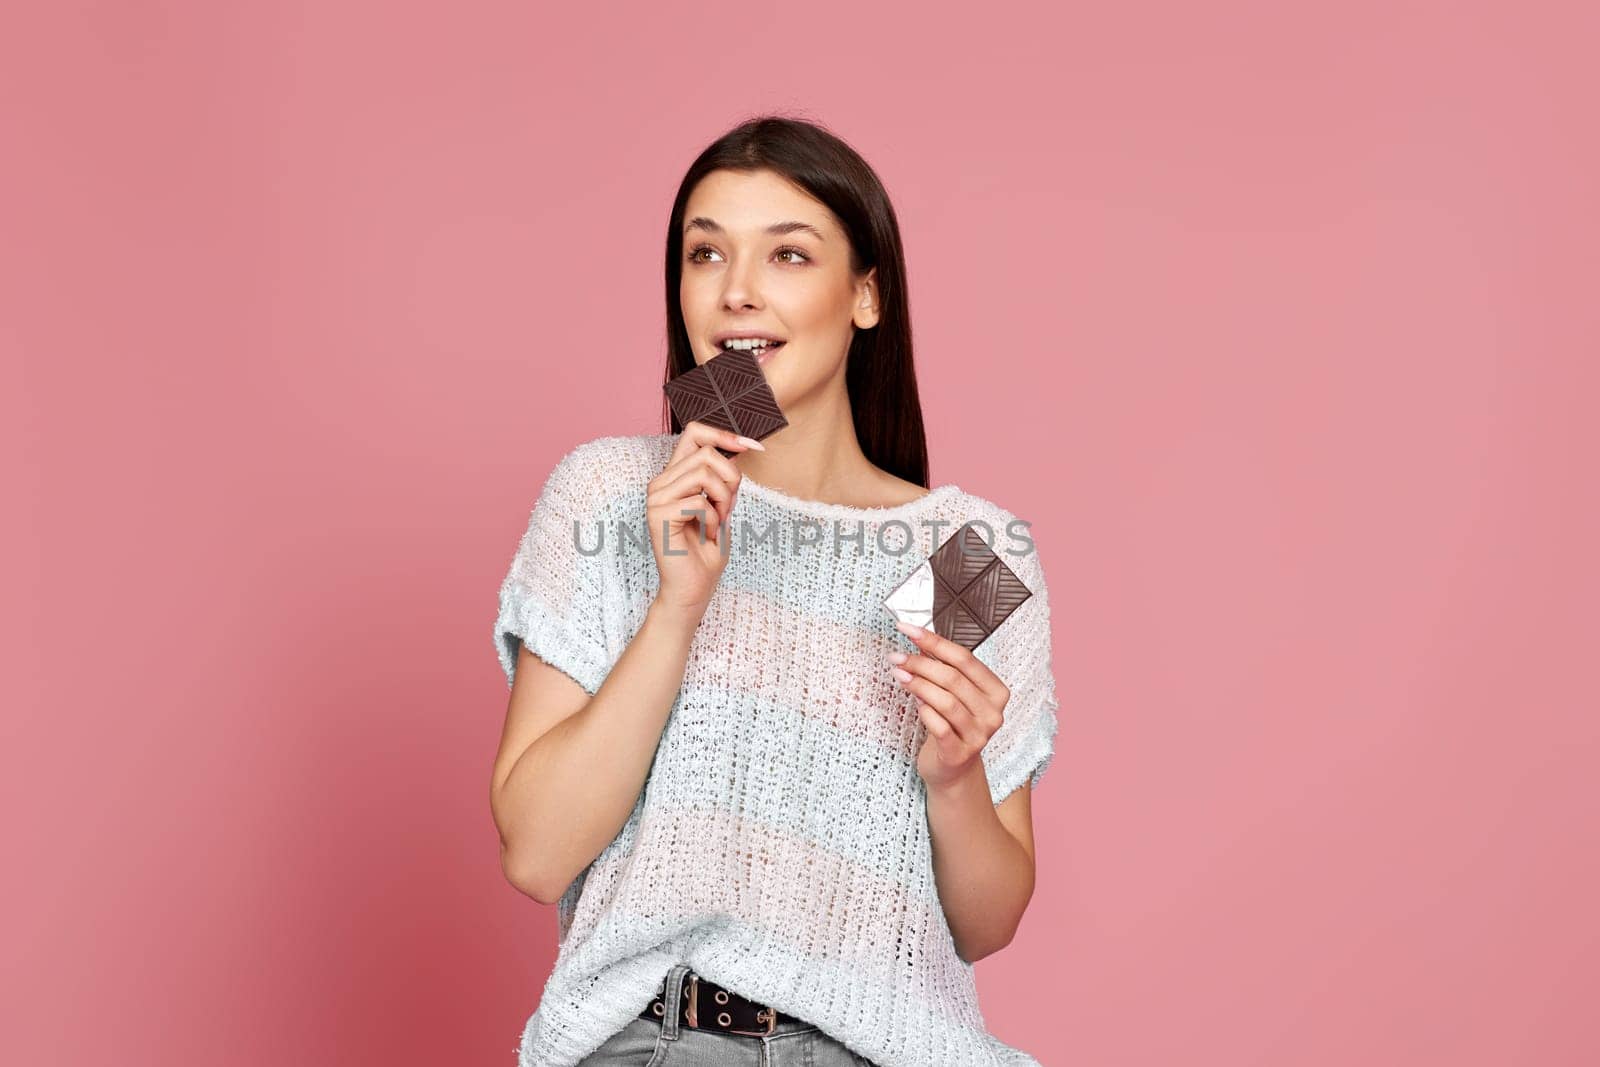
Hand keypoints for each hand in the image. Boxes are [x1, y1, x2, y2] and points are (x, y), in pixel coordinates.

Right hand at [648, 421, 763, 618]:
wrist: (693, 588)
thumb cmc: (707, 550)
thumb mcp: (722, 505)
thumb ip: (722, 477)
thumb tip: (739, 445)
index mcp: (675, 476)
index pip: (693, 433)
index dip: (723, 433)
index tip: (752, 445)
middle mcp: (661, 482)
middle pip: (705, 452)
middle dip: (730, 477)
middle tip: (729, 507)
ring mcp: (656, 497)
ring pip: (703, 472)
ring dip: (722, 498)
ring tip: (718, 520)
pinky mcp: (657, 514)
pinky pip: (698, 501)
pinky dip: (712, 518)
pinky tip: (707, 534)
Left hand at [888, 620, 1010, 790]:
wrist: (953, 768)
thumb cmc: (951, 724)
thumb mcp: (952, 693)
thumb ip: (942, 668)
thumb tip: (919, 638)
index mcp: (996, 691)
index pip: (965, 659)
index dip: (934, 641)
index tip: (906, 629)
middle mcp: (993, 713)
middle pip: (953, 678)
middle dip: (920, 663)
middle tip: (896, 657)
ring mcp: (979, 735)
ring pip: (946, 701)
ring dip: (918, 684)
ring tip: (898, 674)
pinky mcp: (960, 753)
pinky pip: (938, 726)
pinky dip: (924, 711)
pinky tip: (915, 704)